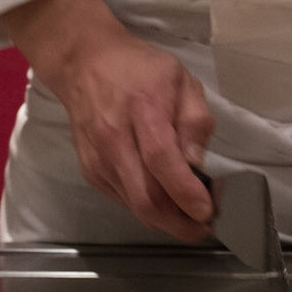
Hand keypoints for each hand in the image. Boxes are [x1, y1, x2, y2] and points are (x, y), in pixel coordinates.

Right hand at [2, 0, 214, 241]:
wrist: (84, 63)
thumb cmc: (139, 69)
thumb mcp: (181, 79)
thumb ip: (195, 120)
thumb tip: (198, 163)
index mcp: (143, 108)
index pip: (162, 160)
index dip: (186, 192)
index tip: (207, 210)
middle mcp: (114, 138)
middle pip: (145, 195)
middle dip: (178, 222)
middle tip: (203, 228)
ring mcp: (98, 158)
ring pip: (133, 205)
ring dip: (165, 220)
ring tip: (190, 220)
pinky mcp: (90, 171)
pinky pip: (122, 200)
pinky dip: (146, 208)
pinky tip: (164, 204)